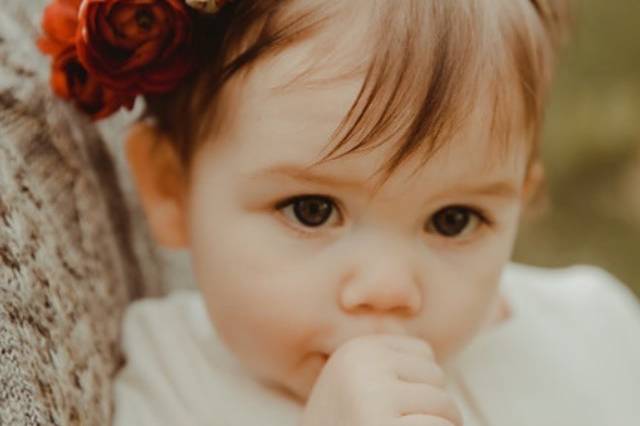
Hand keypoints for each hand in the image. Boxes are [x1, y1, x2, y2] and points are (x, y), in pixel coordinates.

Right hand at [300, 334, 462, 425]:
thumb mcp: (354, 384)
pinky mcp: (383, 425)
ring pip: (445, 405)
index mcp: (355, 349)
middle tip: (394, 423)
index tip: (387, 406)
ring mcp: (373, 395)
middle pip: (437, 377)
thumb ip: (383, 362)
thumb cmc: (343, 425)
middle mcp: (362, 365)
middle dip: (429, 406)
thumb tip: (417, 310)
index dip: (415, 385)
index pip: (423, 353)